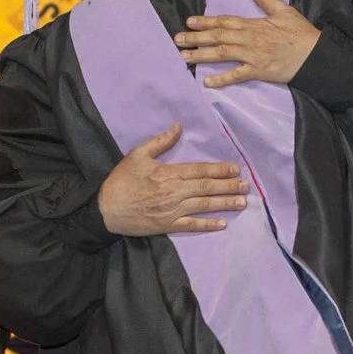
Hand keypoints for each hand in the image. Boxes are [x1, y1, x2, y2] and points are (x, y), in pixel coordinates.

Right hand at [95, 124, 249, 236]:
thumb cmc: (122, 180)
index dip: (219, 170)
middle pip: (206, 187)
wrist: (106, 208)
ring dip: (224, 204)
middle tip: (245, 186)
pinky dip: (207, 225)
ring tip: (241, 203)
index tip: (235, 169)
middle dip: (228, 186)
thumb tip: (178, 127)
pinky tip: (222, 223)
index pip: (200, 170)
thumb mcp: (138, 155)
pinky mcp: (167, 225)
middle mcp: (174, 192)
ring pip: (203, 205)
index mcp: (169, 173)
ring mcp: (172, 210)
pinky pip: (191, 226)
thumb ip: (160, 142)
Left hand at [174, 0, 322, 85]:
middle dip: (196, 38)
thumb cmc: (302, 33)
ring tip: (184, 57)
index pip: (225, 21)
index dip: (205, 21)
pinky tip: (207, 82)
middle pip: (218, 37)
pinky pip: (237, 76)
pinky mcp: (259, 71)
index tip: (189, 22)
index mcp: (254, 24)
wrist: (316, 55)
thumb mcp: (285, 11)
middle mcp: (250, 39)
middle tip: (177, 40)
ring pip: (222, 54)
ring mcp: (253, 56)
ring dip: (202, 55)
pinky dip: (222, 79)